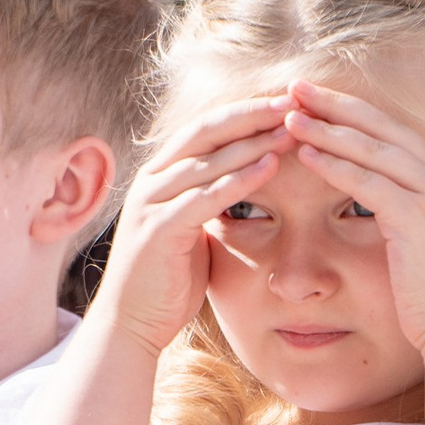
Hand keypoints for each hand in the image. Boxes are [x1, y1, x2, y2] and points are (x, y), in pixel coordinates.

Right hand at [90, 93, 290, 356]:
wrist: (131, 324)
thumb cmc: (166, 282)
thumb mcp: (191, 231)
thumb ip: (208, 203)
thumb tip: (240, 184)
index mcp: (159, 176)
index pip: (205, 129)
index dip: (244, 112)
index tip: (283, 102)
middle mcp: (151, 180)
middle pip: (206, 131)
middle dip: (251, 113)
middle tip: (293, 100)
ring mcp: (151, 203)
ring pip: (207, 160)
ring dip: (252, 141)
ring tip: (291, 128)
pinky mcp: (158, 230)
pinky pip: (205, 197)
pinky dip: (239, 180)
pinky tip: (270, 167)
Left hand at [277, 78, 424, 356]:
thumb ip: (408, 215)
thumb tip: (386, 207)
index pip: (391, 132)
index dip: (351, 111)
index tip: (316, 99)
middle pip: (380, 127)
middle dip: (335, 104)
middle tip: (296, 86)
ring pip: (371, 149)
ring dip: (327, 130)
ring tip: (289, 117)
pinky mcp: (418, 219)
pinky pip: (368, 183)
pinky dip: (335, 166)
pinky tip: (306, 155)